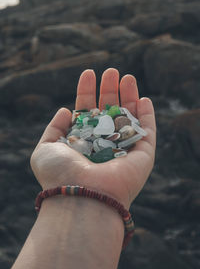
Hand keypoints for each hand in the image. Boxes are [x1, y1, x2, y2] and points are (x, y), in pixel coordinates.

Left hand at [31, 68, 155, 207]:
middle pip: (109, 111)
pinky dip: (148, 116)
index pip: (87, 111)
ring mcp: (124, 149)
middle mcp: (103, 143)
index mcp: (83, 141)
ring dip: (129, 96)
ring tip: (127, 76)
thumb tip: (66, 109)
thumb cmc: (60, 174)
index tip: (88, 73)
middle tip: (111, 71)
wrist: (81, 197)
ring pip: (129, 118)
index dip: (87, 91)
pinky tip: (144, 99)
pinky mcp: (143, 155)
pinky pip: (147, 132)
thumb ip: (54, 128)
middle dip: (109, 90)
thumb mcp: (46, 147)